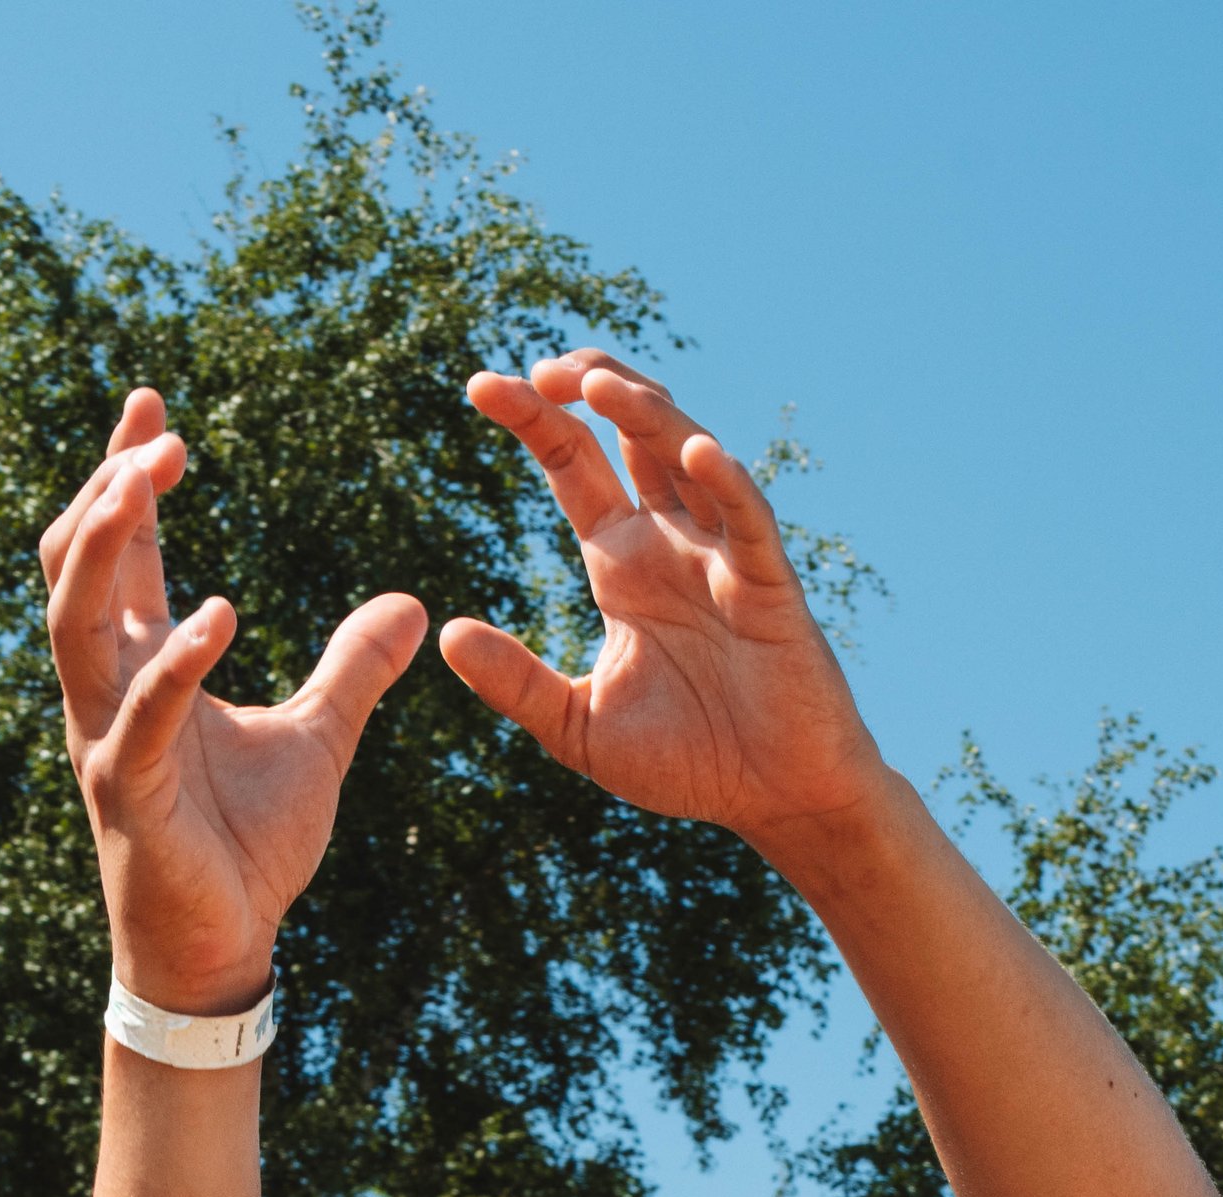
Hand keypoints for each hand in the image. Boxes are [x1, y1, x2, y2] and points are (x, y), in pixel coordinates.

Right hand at [41, 386, 426, 1015]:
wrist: (224, 947)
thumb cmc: (248, 847)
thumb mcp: (319, 740)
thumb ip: (353, 669)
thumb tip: (410, 604)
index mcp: (146, 667)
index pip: (123, 553)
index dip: (128, 476)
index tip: (150, 405)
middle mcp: (110, 691)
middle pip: (76, 565)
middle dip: (106, 492)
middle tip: (153, 431)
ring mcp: (110, 739)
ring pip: (76, 624)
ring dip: (105, 548)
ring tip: (144, 483)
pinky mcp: (131, 794)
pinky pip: (141, 718)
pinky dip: (176, 666)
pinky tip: (216, 615)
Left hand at [444, 354, 883, 863]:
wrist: (774, 800)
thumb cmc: (688, 763)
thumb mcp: (579, 729)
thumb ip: (518, 683)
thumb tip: (448, 634)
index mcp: (623, 562)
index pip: (572, 463)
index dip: (533, 419)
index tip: (481, 385)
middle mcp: (672, 541)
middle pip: (631, 433)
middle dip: (590, 387)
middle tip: (543, 370)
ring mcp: (723, 557)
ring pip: (687, 457)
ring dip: (647, 415)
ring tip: (599, 386)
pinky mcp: (770, 588)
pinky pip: (749, 522)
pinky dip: (728, 484)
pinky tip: (696, 454)